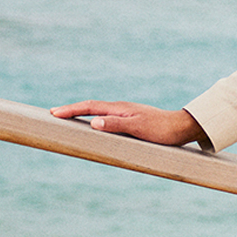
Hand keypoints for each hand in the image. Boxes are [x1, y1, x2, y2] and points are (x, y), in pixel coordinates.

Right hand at [50, 101, 207, 147]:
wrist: (182, 128)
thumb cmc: (162, 130)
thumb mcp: (138, 128)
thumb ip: (116, 125)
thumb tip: (93, 123)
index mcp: (120, 109)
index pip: (90, 107)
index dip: (71, 110)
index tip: (54, 113)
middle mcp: (122, 109)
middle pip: (92, 107)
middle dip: (73, 110)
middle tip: (54, 113)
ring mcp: (127, 114)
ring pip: (99, 112)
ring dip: (83, 113)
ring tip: (68, 117)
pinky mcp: (132, 120)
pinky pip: (108, 118)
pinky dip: (95, 119)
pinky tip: (94, 125)